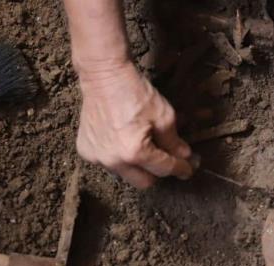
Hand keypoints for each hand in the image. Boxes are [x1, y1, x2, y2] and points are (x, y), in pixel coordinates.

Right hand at [76, 61, 192, 188]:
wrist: (103, 76)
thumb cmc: (134, 92)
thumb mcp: (164, 115)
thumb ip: (174, 141)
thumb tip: (183, 156)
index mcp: (134, 153)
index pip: (164, 169)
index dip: (180, 168)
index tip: (188, 169)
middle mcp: (114, 161)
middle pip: (144, 182)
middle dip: (158, 173)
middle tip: (166, 160)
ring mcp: (97, 158)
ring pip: (125, 174)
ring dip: (137, 166)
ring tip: (143, 148)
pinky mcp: (86, 151)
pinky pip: (108, 163)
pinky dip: (119, 157)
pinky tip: (123, 141)